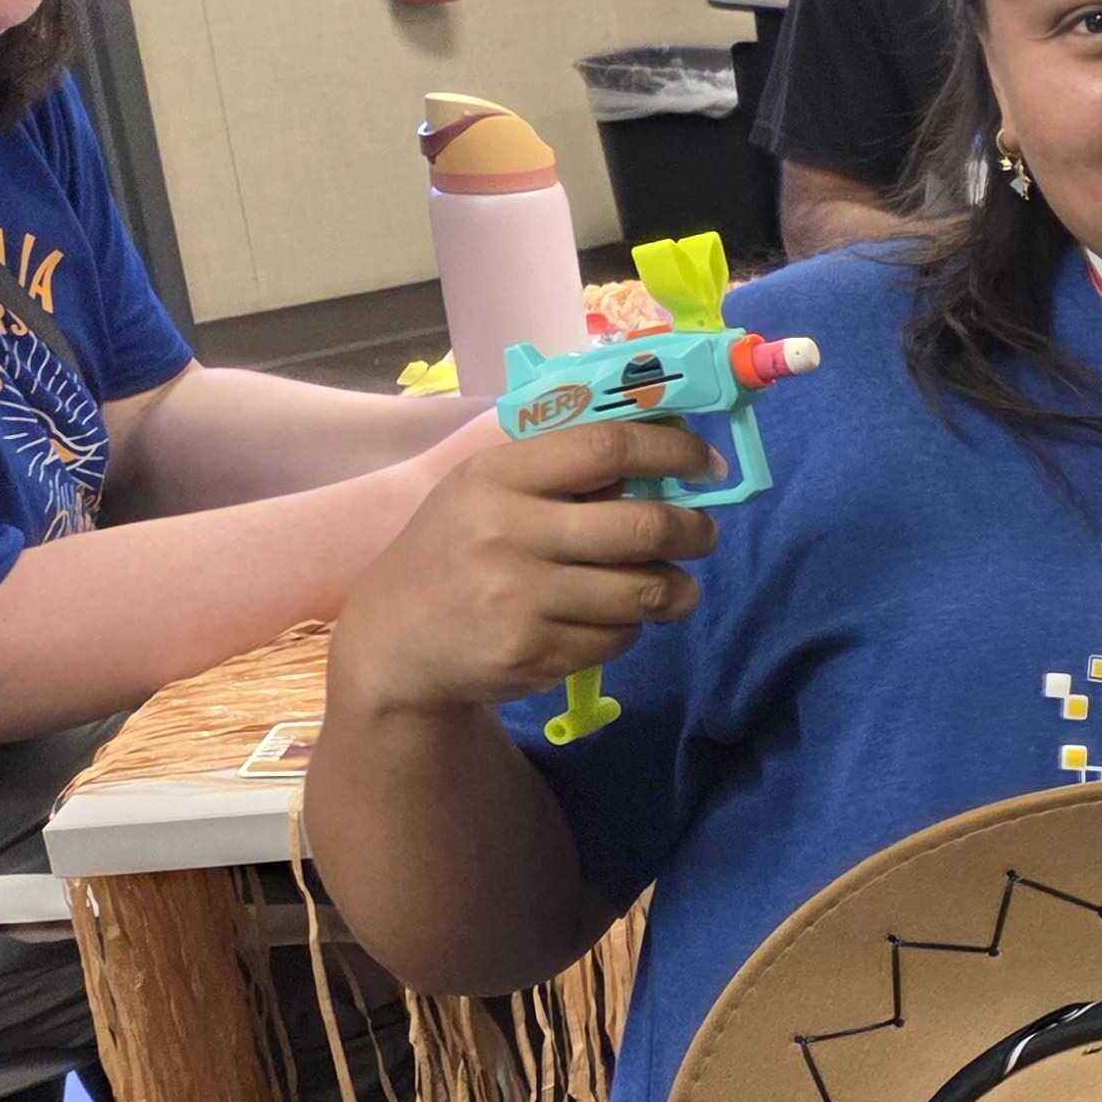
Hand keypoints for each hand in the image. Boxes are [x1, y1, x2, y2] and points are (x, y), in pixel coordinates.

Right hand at [329, 417, 718, 719]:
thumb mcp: (487, 491)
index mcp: (498, 477)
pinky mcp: (533, 653)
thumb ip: (563, 472)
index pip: (606, 448)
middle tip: (704, 534)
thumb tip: (666, 456)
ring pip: (643, 591)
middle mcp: (508, 533)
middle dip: (695, 531)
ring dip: (674, 589)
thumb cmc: (457, 549)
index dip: (673, 451)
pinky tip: (609, 618)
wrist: (394, 639)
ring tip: (671, 585)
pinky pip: (618, 638)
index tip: (707, 464)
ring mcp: (520, 599)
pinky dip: (630, 628)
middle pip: (643, 526)